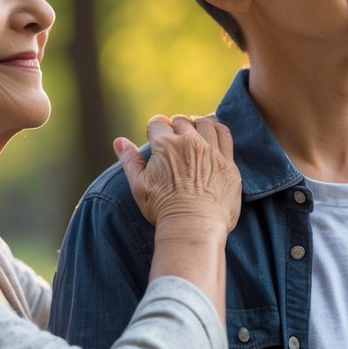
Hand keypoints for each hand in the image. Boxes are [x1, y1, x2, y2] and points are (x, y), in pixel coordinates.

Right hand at [115, 114, 241, 233]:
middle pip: (181, 121)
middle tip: (175, 141)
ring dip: (197, 126)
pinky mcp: (227, 162)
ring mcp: (211, 151)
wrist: (193, 227)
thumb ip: (129, 161)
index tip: (157, 137)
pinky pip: (224, 135)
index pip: (158, 122)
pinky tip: (214, 136)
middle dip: (176, 128)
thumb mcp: (139, 186)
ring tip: (195, 136)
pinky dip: (218, 130)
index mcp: (164, 145)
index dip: (155, 128)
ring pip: (205, 123)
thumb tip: (119, 141)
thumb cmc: (162, 209)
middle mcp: (189, 142)